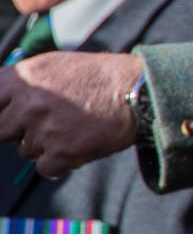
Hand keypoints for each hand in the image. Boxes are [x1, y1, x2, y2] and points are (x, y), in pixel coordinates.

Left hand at [0, 52, 142, 175]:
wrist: (137, 91)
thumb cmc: (96, 76)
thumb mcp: (51, 65)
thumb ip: (19, 82)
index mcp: (23, 79)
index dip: (3, 111)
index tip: (12, 116)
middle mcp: (29, 104)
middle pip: (2, 131)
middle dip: (20, 130)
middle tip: (48, 122)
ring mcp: (44, 130)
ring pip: (25, 151)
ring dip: (45, 145)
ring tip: (73, 128)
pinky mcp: (63, 153)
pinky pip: (45, 168)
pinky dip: (61, 161)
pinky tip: (79, 143)